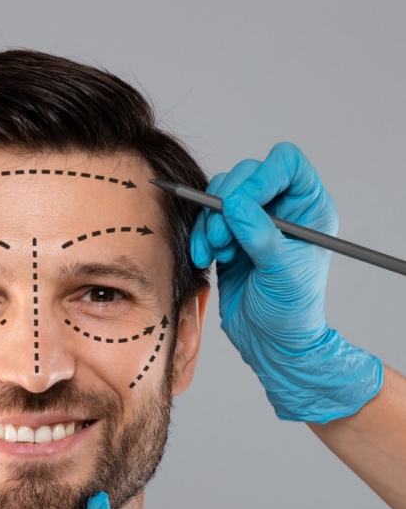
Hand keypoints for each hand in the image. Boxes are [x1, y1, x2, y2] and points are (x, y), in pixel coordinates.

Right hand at [190, 142, 381, 422]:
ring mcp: (252, 223)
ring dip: (211, 223)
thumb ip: (260, 235)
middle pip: (246, 176)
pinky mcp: (229, 240)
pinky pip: (206, 221)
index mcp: (308, 208)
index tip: (240, 203)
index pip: (286, 165)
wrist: (269, 342)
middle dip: (226, 203)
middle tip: (222, 236)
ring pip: (220, 197)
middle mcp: (280, 209)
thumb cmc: (290, 312)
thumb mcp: (282, 272)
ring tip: (215, 252)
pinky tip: (206, 258)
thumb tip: (235, 204)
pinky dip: (201, 237)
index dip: (261, 176)